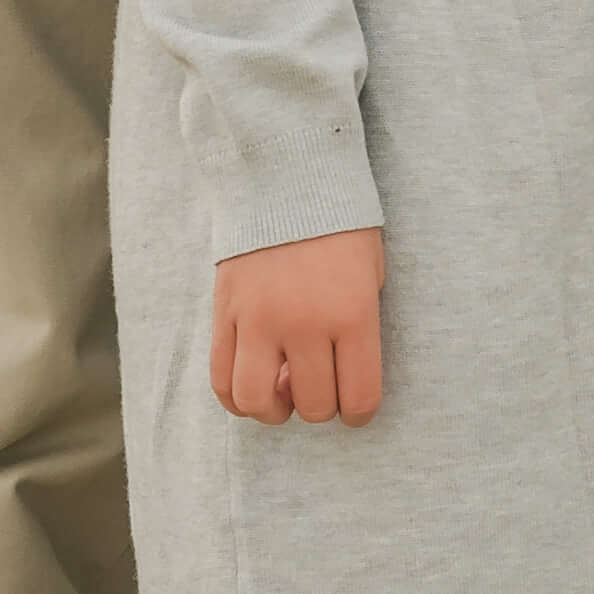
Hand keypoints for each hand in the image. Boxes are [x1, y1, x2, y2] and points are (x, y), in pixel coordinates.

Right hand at [208, 227, 386, 423]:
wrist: (287, 180)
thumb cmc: (341, 228)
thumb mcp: (372, 275)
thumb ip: (359, 330)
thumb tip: (333, 381)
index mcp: (353, 314)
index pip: (359, 396)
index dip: (360, 414)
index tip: (356, 409)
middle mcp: (305, 323)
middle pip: (313, 406)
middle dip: (321, 406)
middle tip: (320, 386)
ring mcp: (260, 320)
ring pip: (258, 402)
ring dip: (274, 411)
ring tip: (282, 395)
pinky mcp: (226, 314)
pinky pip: (221, 379)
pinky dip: (236, 398)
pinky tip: (252, 386)